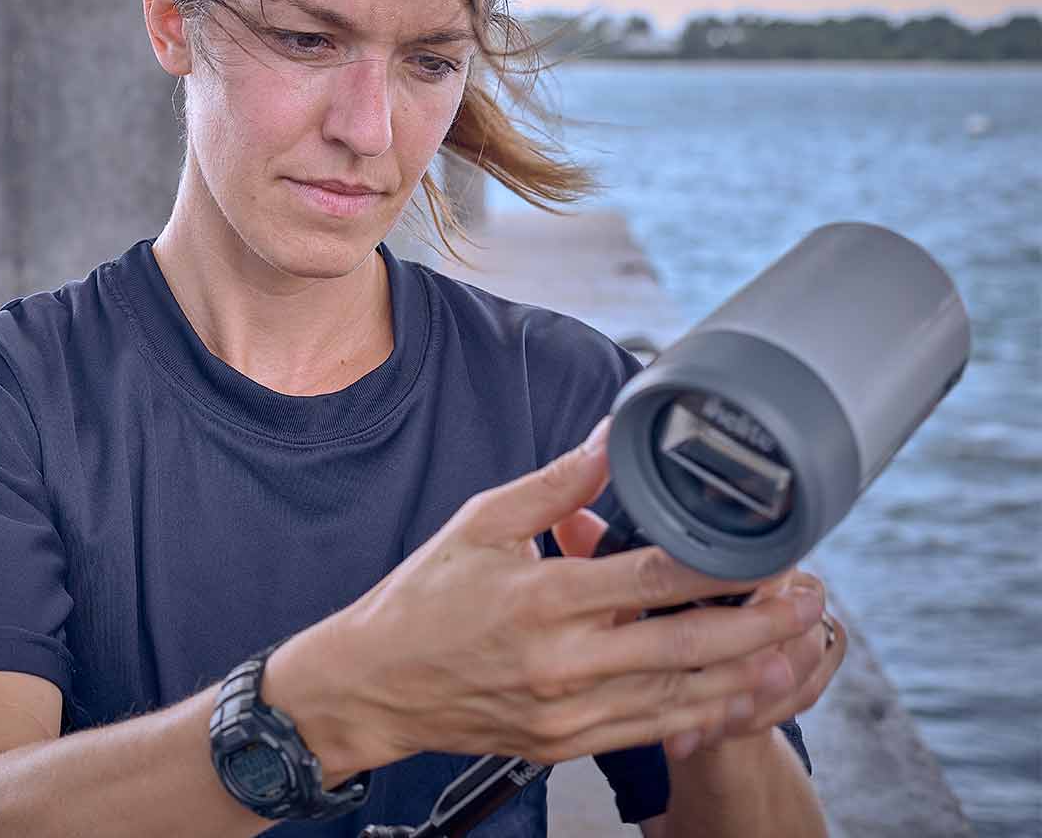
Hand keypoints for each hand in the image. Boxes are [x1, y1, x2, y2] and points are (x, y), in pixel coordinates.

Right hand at [282, 419, 825, 773]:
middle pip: (687, 645)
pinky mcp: (565, 742)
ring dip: (750, 671)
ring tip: (798, 644)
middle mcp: (561, 660)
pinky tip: (742, 692)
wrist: (372, 685)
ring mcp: (567, 710)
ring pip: (682, 695)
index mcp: (541, 598)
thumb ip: (553, 486)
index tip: (772, 547)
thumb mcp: (478, 525)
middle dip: (762, 623)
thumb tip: (610, 439)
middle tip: (811, 597)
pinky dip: (705, 713)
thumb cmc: (420, 602)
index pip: (655, 578)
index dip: (724, 565)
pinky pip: (652, 730)